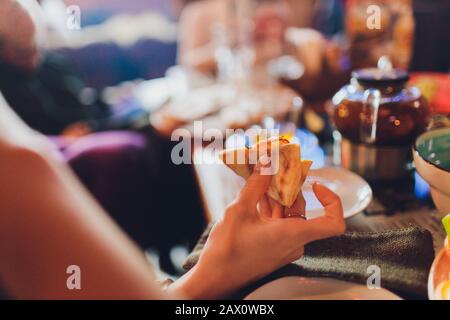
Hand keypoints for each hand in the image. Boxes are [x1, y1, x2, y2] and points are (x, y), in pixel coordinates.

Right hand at [171, 160, 344, 298]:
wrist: (214, 277)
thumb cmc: (227, 250)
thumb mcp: (240, 210)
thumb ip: (256, 185)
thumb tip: (266, 162)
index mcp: (292, 235)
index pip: (333, 223)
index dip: (332, 201)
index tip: (315, 185)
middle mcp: (293, 242)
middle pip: (302, 210)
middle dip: (289, 188)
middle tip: (274, 168)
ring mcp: (282, 246)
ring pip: (287, 215)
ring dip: (275, 196)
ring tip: (260, 177)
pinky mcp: (272, 247)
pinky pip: (277, 224)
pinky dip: (269, 208)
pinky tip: (255, 194)